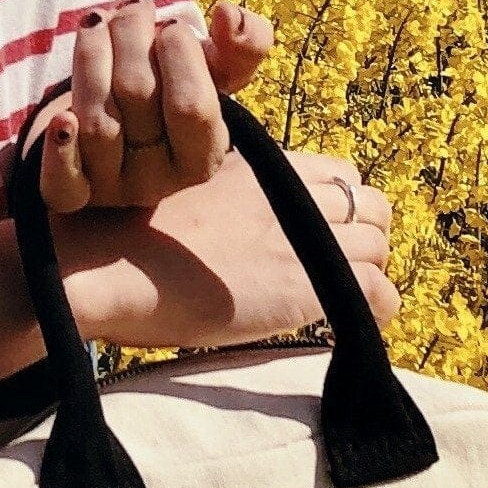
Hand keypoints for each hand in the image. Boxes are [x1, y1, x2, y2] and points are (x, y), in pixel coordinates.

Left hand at [35, 0, 274, 213]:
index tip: (171, 26)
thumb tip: (228, 14)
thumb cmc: (173, 91)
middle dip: (131, 35)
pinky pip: (61, 185)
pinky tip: (62, 119)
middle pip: (137, 96)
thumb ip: (242, 44)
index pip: (192, 106)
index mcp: (203, 157)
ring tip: (98, 21)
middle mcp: (158, 181)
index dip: (178, 52)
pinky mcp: (69, 193)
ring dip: (91, 55)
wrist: (119, 124)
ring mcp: (111, 190)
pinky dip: (60, 151)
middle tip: (133, 7)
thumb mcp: (215, 70)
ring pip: (95, 121)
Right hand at [54, 138, 396, 352]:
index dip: (339, 203)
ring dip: (367, 269)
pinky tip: (352, 322)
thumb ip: (226, 187)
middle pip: (371, 203)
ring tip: (341, 295)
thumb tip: (229, 207)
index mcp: (268, 165)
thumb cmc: (126, 229)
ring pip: (380, 245)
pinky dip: (376, 308)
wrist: (107, 263)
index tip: (322, 230)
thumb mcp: (184, 181)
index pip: (341, 172)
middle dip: (363, 232)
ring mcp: (305, 240)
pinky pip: (378, 293)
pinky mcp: (306, 288)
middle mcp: (295, 195)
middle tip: (336, 265)